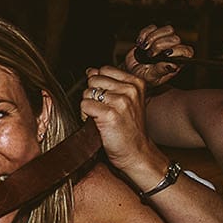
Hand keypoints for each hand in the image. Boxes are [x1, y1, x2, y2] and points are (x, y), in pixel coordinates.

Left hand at [80, 65, 162, 179]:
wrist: (137, 153)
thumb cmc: (129, 130)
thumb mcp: (125, 101)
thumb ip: (109, 83)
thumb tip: (90, 71)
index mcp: (135, 83)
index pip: (104, 69)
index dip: (100, 85)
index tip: (108, 100)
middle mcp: (130, 90)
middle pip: (93, 80)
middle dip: (92, 95)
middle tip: (103, 111)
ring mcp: (120, 101)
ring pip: (87, 93)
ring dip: (88, 107)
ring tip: (101, 118)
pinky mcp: (109, 115)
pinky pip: (84, 106)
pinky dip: (86, 116)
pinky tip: (98, 124)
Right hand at [123, 24, 191, 87]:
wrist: (131, 71)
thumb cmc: (144, 77)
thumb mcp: (151, 77)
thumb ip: (161, 71)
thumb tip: (172, 65)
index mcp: (177, 62)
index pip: (187, 52)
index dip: (179, 51)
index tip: (166, 54)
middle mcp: (173, 50)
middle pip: (176, 39)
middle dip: (160, 45)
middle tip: (149, 54)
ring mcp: (164, 40)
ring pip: (168, 30)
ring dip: (153, 38)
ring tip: (144, 48)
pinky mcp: (154, 34)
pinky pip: (153, 27)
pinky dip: (144, 34)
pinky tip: (140, 43)